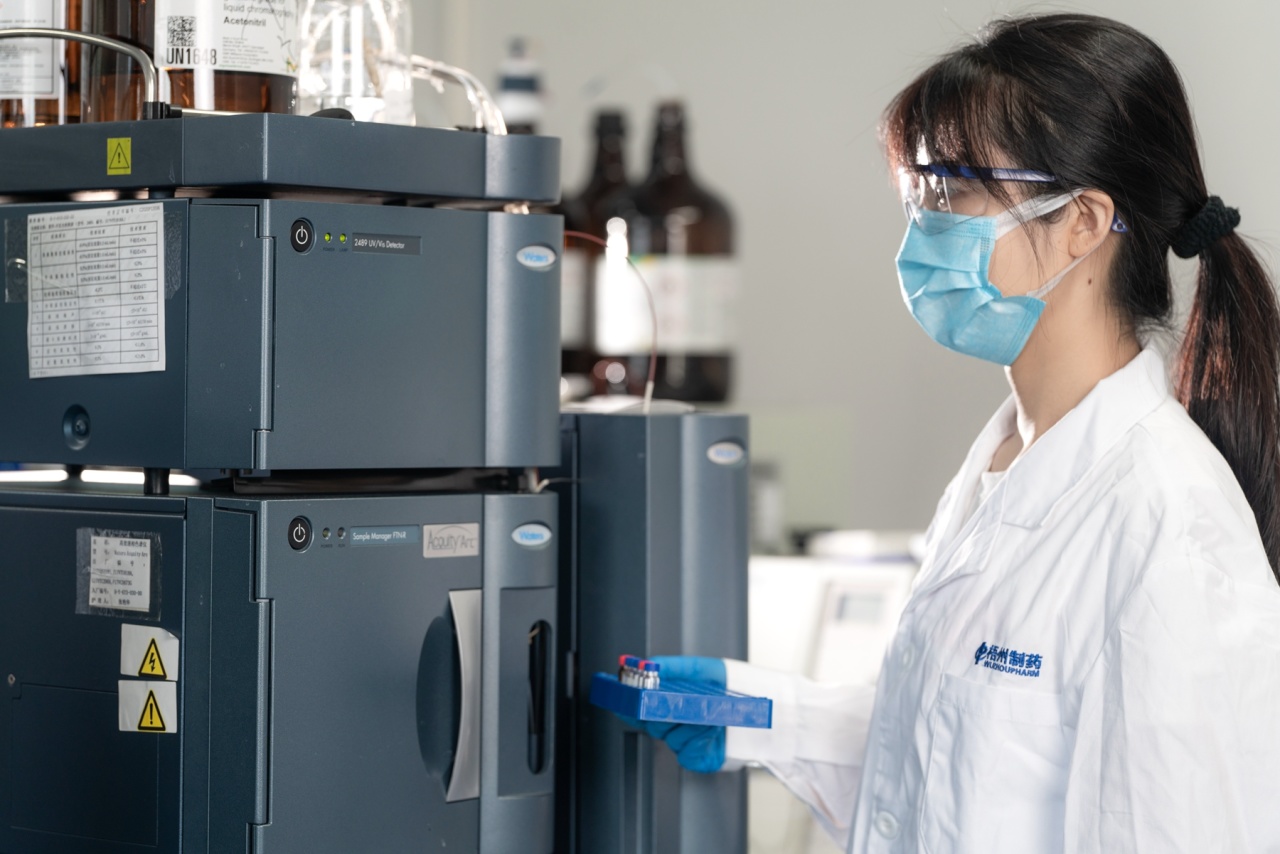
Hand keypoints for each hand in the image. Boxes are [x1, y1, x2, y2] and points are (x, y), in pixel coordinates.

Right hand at [615, 656, 726, 773]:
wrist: (761, 712)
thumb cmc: (734, 689)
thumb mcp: (704, 670)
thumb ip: (675, 667)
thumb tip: (651, 664)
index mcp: (671, 702)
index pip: (641, 706)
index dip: (632, 704)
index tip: (628, 697)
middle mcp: (674, 723)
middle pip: (653, 721)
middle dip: (667, 710)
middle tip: (680, 701)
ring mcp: (683, 742)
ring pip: (670, 736)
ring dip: (689, 724)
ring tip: (709, 714)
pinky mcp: (695, 758)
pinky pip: (685, 752)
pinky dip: (699, 740)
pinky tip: (712, 731)